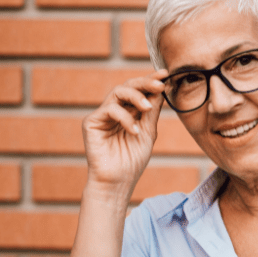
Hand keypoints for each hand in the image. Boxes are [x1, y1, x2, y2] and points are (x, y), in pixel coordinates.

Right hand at [81, 69, 168, 194]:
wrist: (118, 181)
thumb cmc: (133, 160)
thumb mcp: (148, 132)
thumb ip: (151, 112)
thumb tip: (160, 89)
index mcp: (129, 112)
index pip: (140, 91)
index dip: (151, 81)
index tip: (166, 74)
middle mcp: (115, 110)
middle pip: (128, 86)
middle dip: (145, 83)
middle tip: (159, 84)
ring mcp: (103, 115)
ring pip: (118, 92)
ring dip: (136, 96)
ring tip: (148, 108)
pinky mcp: (91, 122)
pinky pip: (110, 109)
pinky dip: (125, 117)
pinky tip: (134, 130)